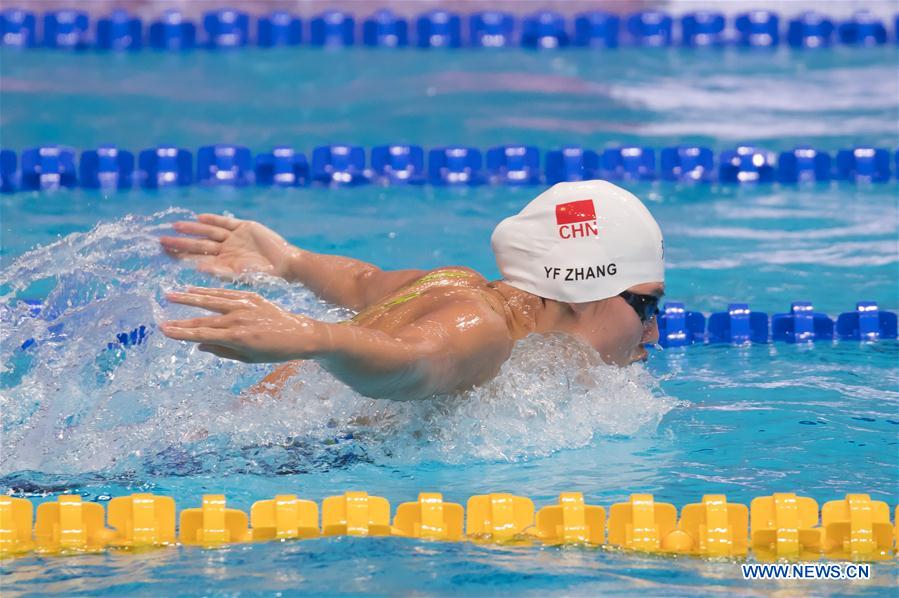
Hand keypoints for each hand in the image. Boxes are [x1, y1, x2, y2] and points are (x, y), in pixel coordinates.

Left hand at [159, 214, 297, 279]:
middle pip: (199, 243)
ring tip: (175, 226)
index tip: (164, 252)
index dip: (180, 254)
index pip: (197, 257)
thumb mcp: (239, 275)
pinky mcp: (246, 227)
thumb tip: (196, 267)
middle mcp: (227, 250)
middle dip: (181, 241)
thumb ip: (218, 271)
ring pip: (209, 231)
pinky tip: (200, 218)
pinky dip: (213, 219)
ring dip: (193, 228)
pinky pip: (226, 222)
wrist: (287, 264)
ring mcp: (236, 238)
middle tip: (162, 240)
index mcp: (224, 264)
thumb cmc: (265, 275)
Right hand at [160, 287, 320, 362]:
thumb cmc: (274, 351)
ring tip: (171, 295)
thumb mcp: (248, 358)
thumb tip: (199, 344)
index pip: (202, 334)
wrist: (300, 334)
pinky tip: (194, 289)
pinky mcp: (251, 297)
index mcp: (236, 338)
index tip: (164, 331)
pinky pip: (225, 293)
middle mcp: (238, 320)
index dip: (181, 333)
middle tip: (160, 318)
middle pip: (202, 319)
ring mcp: (244, 306)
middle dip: (180, 319)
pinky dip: (209, 291)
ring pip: (211, 300)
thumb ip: (222, 350)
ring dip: (189, 298)